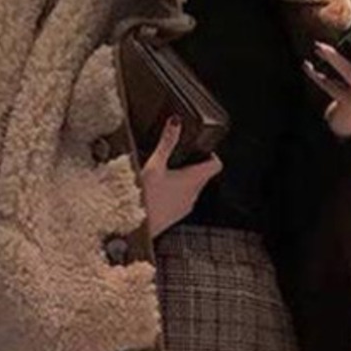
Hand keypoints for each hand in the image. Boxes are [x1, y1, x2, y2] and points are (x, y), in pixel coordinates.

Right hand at [139, 115, 222, 238]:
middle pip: (203, 176)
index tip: (201, 148)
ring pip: (192, 188)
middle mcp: (194, 195)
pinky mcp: (175, 216)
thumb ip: (167, 142)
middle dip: (193, 164)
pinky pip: (182, 200)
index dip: (211, 154)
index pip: (215, 165)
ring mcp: (185, 208)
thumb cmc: (146, 200)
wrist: (136, 228)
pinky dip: (175, 191)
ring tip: (166, 171)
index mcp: (193, 180)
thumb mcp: (155, 164)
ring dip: (184, 179)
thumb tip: (175, 122)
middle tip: (178, 156)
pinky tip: (159, 189)